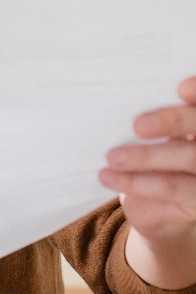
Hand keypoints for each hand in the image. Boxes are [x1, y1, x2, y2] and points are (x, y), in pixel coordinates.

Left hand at [100, 77, 195, 266]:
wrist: (151, 205)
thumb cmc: (144, 155)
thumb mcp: (145, 132)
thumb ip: (143, 114)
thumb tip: (110, 93)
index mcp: (193, 117)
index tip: (182, 88)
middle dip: (171, 121)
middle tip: (138, 125)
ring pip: (186, 158)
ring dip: (144, 156)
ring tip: (111, 157)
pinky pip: (168, 188)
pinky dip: (134, 182)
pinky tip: (107, 176)